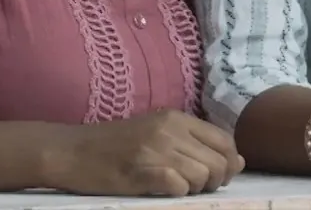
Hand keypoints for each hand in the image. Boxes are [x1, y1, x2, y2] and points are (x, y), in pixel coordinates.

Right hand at [42, 109, 244, 196]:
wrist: (71, 151)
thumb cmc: (115, 145)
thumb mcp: (157, 133)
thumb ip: (197, 144)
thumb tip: (239, 162)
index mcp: (177, 118)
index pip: (226, 142)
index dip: (228, 164)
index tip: (215, 177)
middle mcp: (170, 130)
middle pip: (218, 162)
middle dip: (214, 181)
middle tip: (193, 187)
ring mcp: (155, 150)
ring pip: (201, 176)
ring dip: (194, 189)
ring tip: (175, 188)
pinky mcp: (140, 171)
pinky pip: (178, 186)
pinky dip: (176, 193)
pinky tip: (163, 190)